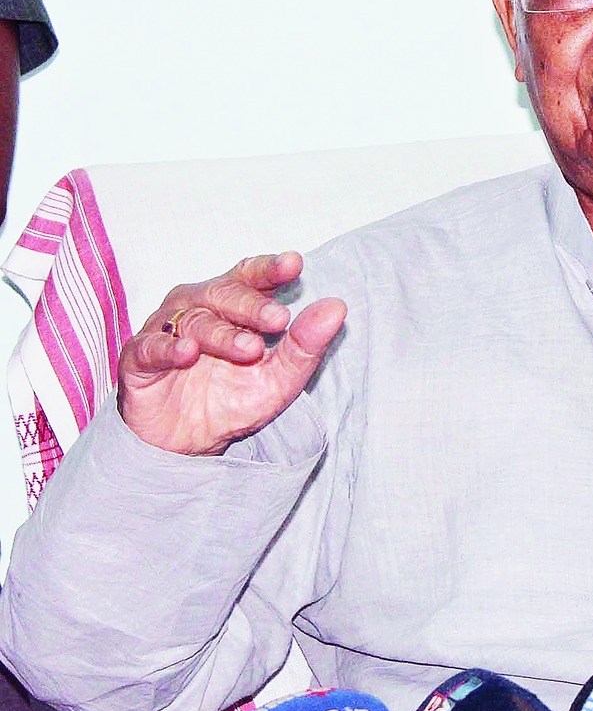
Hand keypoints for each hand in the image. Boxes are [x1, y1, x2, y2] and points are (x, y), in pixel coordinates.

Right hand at [116, 251, 346, 454]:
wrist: (188, 446)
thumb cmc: (232, 401)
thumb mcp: (278, 379)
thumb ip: (305, 345)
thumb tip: (338, 307)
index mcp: (231, 306)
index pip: (250, 276)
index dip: (270, 268)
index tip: (294, 264)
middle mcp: (197, 309)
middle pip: (223, 293)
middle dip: (252, 305)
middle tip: (278, 320)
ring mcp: (165, 331)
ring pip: (193, 320)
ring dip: (222, 334)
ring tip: (250, 349)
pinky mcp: (138, 359)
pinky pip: (150, 347)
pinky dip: (168, 348)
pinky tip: (187, 353)